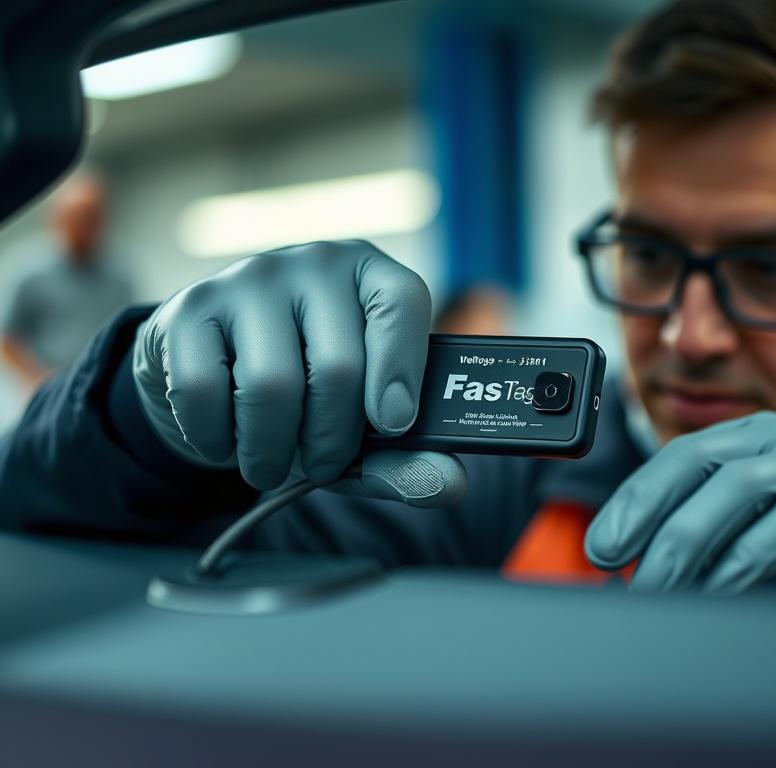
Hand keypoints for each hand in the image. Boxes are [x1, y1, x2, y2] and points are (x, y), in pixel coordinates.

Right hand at [133, 240, 465, 504]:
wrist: (214, 370)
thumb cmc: (306, 393)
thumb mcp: (361, 425)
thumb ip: (404, 456)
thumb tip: (450, 484)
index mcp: (371, 277)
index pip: (400, 303)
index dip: (400, 370)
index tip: (393, 424)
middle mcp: (314, 264)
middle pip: (336, 367)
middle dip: (331, 441)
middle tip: (322, 464)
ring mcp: (249, 279)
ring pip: (270, 386)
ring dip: (272, 451)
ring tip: (272, 461)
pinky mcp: (190, 307)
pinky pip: (203, 391)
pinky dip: (218, 439)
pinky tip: (228, 439)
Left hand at [585, 412, 775, 599]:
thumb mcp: (774, 534)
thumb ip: (726, 544)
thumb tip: (657, 580)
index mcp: (755, 440)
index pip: (677, 460)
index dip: (633, 500)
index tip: (601, 548)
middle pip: (696, 467)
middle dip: (647, 518)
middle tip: (614, 568)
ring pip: (736, 488)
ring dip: (688, 541)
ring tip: (658, 585)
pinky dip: (751, 556)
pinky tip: (721, 589)